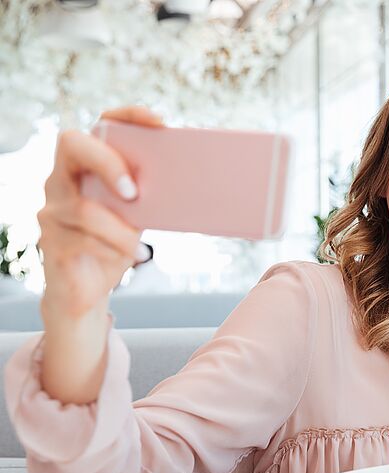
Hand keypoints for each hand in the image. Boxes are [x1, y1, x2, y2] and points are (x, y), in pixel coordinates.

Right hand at [39, 106, 162, 321]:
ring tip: (139, 247)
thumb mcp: (135, 216)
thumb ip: (146, 196)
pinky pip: (83, 241)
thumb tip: (190, 182)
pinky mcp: (50, 242)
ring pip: (84, 209)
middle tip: (134, 191)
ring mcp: (51, 210)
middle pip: (72, 146)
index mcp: (86, 167)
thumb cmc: (113, 245)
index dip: (127, 117)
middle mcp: (61, 181)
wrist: (86, 291)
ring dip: (119, 229)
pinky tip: (132, 257)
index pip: (100, 125)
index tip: (159, 123)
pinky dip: (113, 250)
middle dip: (107, 162)